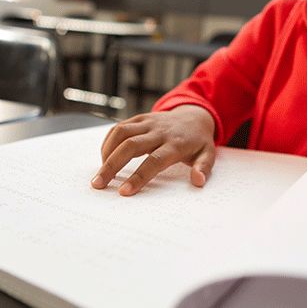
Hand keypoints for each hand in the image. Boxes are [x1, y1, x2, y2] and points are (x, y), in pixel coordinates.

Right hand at [91, 105, 215, 195]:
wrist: (195, 116)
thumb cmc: (198, 141)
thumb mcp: (208, 154)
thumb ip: (203, 168)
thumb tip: (198, 182)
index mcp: (175, 144)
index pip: (154, 161)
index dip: (138, 176)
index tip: (124, 192)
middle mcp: (159, 131)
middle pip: (131, 145)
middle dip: (112, 165)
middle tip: (98, 184)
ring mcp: (148, 122)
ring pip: (121, 133)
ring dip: (106, 152)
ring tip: (100, 173)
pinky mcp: (140, 118)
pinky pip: (119, 127)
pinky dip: (108, 142)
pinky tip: (105, 158)